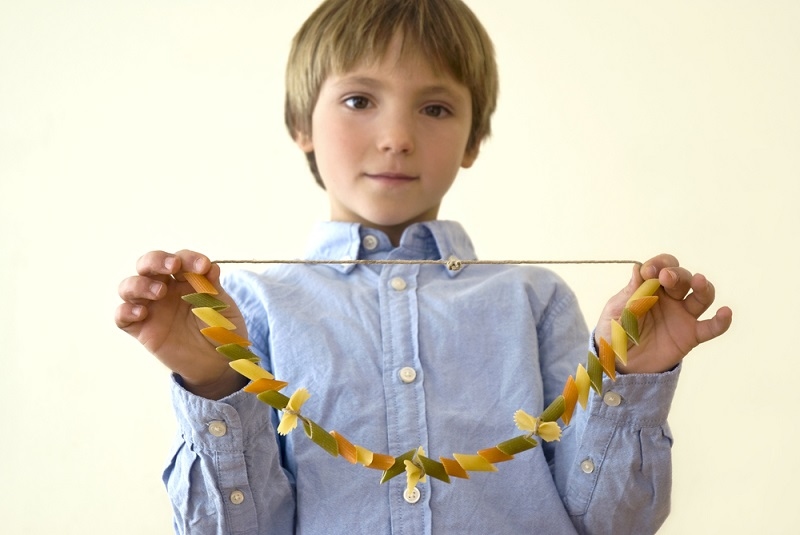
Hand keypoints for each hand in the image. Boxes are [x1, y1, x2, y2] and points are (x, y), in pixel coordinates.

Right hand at [115, 250, 248, 398]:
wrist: (217, 362)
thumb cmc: (220, 329)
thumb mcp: (222, 306)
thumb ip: (213, 287)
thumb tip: (210, 266)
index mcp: (184, 279)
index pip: (179, 259)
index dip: (189, 258)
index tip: (203, 267)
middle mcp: (164, 289)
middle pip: (147, 264)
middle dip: (157, 260)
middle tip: (173, 266)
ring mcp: (150, 307)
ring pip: (129, 286)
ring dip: (141, 284)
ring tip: (159, 292)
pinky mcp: (141, 328)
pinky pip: (122, 316)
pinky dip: (126, 311)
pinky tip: (142, 313)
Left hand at [595, 254, 732, 373]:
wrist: (620, 364)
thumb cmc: (615, 333)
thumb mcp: (615, 312)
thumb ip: (629, 294)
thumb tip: (637, 268)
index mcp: (649, 287)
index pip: (661, 267)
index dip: (658, 264)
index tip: (648, 271)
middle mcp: (669, 297)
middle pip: (682, 278)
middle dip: (676, 274)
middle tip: (666, 277)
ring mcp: (682, 315)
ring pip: (701, 296)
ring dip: (702, 286)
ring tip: (699, 281)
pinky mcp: (690, 335)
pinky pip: (711, 327)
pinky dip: (721, 321)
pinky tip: (725, 313)